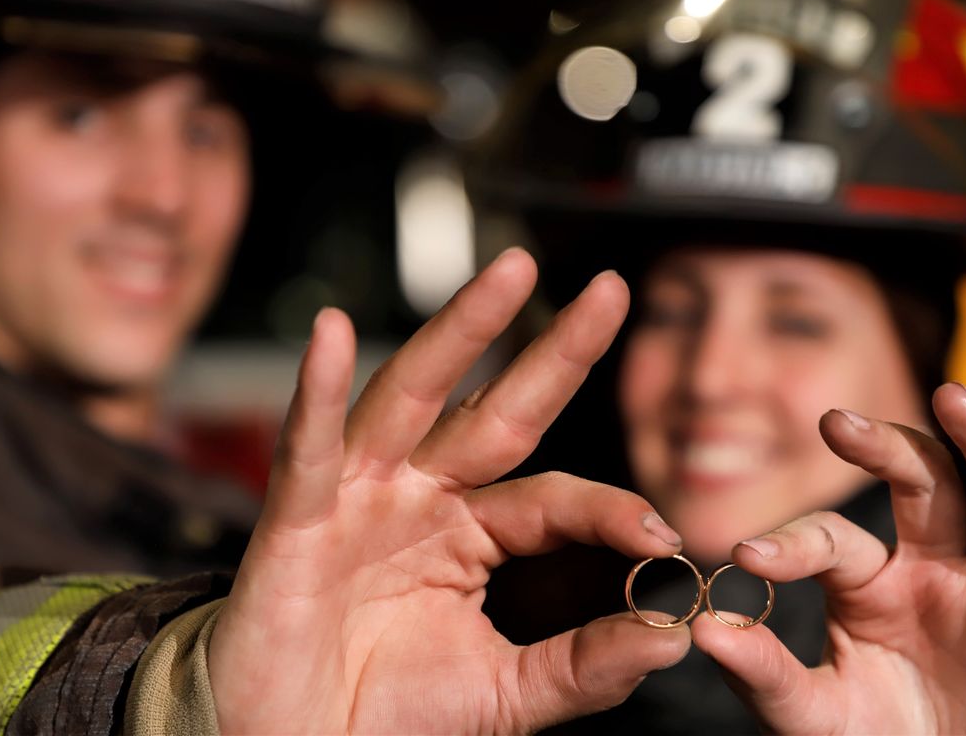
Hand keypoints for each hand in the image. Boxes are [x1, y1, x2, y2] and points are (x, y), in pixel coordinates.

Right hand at [208, 248, 690, 733]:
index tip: (661, 534)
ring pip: (410, 398)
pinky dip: (315, 391)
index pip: (551, 498)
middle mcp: (418, 497)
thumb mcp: (502, 692)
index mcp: (468, 532)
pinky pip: (308, 449)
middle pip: (494, 411)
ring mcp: (358, 498)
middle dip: (551, 350)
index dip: (607, 508)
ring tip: (511, 273)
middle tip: (610, 289)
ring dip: (458, 332)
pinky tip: (329, 333)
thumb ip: (582, 667)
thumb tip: (671, 636)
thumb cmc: (383, 711)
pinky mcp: (294, 520)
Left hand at [692, 383, 965, 734]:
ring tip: (951, 397)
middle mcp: (928, 569)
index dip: (791, 544)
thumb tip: (703, 629)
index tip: (747, 556)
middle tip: (835, 421)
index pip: (830, 540)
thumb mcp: (811, 717)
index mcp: (866, 584)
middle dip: (881, 445)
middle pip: (917, 483)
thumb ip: (764, 675)